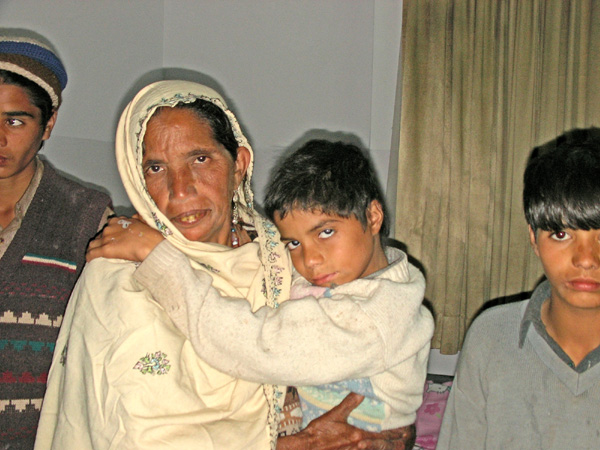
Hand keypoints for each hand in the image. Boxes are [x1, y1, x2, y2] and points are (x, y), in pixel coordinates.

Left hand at [86, 214, 163, 262]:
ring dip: (94, 249)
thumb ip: (136, 218)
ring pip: (93, 244)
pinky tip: (89, 260)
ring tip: (95, 254)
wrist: (151, 245)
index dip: (109, 233)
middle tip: (106, 248)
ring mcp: (107, 238)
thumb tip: (135, 216)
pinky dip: (89, 256)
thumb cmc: (150, 235)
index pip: (108, 225)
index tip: (112, 238)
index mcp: (118, 221)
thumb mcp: (143, 221)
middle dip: (102, 241)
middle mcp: (110, 227)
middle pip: (100, 235)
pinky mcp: (106, 249)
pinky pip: (92, 253)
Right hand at [276, 392, 415, 449]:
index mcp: (358, 435)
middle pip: (381, 445)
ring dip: (385, 448)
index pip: (381, 433)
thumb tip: (361, 393)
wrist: (308, 448)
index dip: (394, 432)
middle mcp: (360, 446)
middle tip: (404, 439)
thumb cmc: (319, 432)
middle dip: (394, 442)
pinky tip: (374, 449)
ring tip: (396, 446)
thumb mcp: (334, 415)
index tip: (405, 430)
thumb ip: (349, 403)